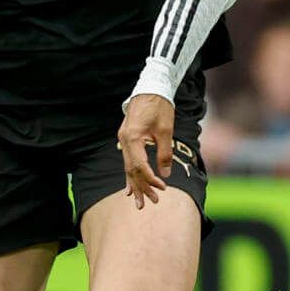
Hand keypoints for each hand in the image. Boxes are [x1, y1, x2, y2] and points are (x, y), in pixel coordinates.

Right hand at [118, 93, 176, 208]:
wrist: (150, 88)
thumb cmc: (160, 107)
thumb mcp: (166, 131)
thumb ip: (164, 154)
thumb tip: (165, 175)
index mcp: (133, 138)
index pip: (140, 166)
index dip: (151, 180)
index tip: (162, 188)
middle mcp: (124, 140)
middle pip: (132, 170)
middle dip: (142, 187)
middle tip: (152, 202)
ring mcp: (123, 140)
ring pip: (128, 167)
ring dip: (135, 184)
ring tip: (140, 202)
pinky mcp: (126, 139)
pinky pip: (127, 161)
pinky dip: (130, 175)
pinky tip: (130, 188)